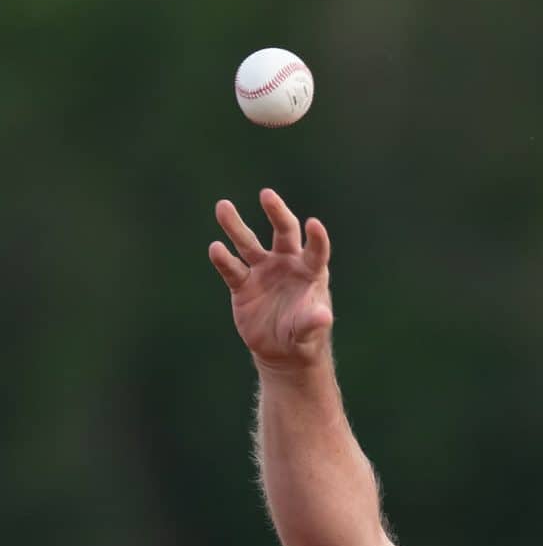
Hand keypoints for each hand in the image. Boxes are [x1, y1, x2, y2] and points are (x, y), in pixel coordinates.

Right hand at [209, 189, 332, 368]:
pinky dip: (223, 259)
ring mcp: (262, 270)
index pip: (315, 250)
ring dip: (236, 226)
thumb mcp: (309, 332)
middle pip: (283, 231)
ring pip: (249, 243)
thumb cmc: (303, 335)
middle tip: (266, 195)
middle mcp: (286, 262)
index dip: (316, 238)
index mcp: (309, 271)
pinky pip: (232, 268)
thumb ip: (312, 322)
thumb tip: (323, 317)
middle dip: (276, 213)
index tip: (313, 224)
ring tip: (222, 206)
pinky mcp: (242, 284)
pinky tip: (215, 248)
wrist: (281, 350)